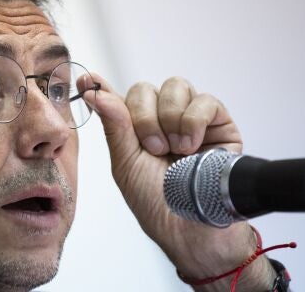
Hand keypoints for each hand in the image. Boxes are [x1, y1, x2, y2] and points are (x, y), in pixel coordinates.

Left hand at [84, 76, 274, 290]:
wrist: (191, 225)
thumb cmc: (156, 200)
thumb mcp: (126, 163)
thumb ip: (114, 125)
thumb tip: (96, 91)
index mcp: (133, 129)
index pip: (115, 98)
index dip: (100, 86)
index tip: (86, 79)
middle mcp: (160, 118)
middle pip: (144, 89)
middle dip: (144, 117)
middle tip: (153, 148)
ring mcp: (189, 116)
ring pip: (174, 86)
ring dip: (169, 120)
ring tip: (174, 150)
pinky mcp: (218, 121)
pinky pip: (204, 100)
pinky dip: (193, 122)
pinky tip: (192, 146)